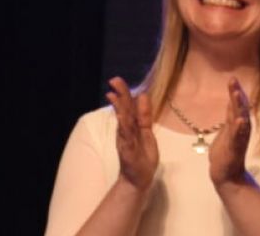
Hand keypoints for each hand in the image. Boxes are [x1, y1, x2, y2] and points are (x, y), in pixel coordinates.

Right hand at [106, 77, 159, 191]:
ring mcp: (126, 141)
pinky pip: (126, 138)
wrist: (139, 178)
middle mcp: (126, 131)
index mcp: (131, 126)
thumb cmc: (143, 155)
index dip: (123, 93)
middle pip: (124, 110)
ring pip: (123, 122)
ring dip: (119, 109)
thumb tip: (143, 95)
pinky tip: (121, 117)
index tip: (117, 80)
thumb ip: (144, 115)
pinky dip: (123, 127)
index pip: (128, 106)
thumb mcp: (146, 132)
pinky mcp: (128, 151)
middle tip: (113, 80)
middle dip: (120, 95)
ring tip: (114, 95)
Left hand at [208, 77, 254, 188]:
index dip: (236, 91)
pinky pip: (238, 137)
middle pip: (241, 108)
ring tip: (237, 94)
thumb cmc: (225, 153)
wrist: (226, 175)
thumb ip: (230, 116)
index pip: (238, 104)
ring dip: (240, 107)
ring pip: (241, 119)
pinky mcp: (235, 148)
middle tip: (233, 80)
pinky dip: (239, 128)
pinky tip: (240, 120)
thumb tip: (232, 99)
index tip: (232, 78)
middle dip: (237, 94)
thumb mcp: (227, 130)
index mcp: (238, 123)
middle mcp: (242, 128)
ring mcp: (239, 138)